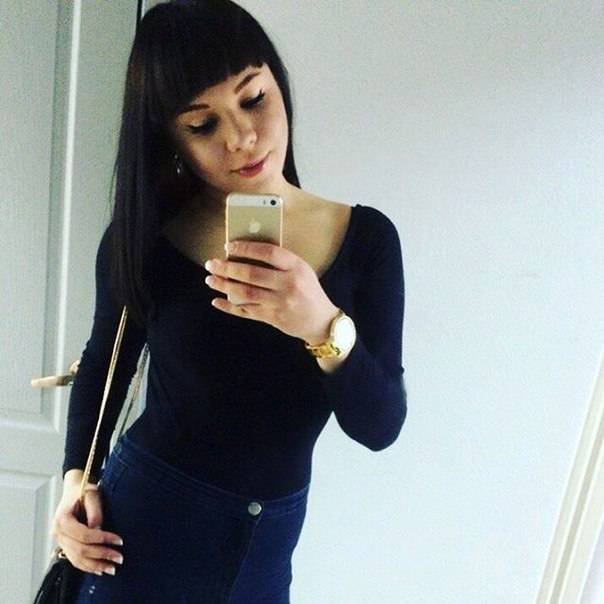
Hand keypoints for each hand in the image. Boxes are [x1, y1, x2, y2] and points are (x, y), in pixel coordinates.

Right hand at [50, 482, 123, 575]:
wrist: (73, 490)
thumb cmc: (83, 490)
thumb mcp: (92, 494)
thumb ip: (94, 510)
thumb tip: (98, 529)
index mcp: (62, 520)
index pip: (84, 535)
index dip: (102, 539)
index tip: (119, 541)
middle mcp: (57, 533)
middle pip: (80, 550)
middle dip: (101, 555)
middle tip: (120, 558)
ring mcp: (60, 541)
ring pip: (76, 559)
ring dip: (95, 566)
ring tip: (112, 569)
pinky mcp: (65, 545)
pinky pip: (75, 560)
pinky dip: (87, 566)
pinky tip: (100, 570)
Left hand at [204, 240, 338, 343]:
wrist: (322, 321)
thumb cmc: (308, 290)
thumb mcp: (301, 270)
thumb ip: (279, 262)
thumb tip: (245, 252)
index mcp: (297, 267)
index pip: (269, 252)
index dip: (247, 247)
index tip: (229, 246)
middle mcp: (289, 285)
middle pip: (252, 274)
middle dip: (227, 268)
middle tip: (211, 263)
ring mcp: (281, 303)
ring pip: (246, 293)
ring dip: (224, 286)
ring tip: (210, 279)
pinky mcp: (274, 318)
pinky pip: (247, 311)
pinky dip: (229, 306)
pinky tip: (217, 301)